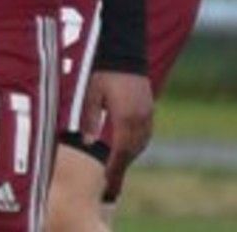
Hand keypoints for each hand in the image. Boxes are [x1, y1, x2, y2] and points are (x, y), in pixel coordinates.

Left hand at [82, 69, 153, 196]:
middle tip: (110, 182)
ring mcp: (147, 115)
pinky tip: (127, 150)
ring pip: (140, 144)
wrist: (125, 54)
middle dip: (121, 166)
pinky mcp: (149, 110)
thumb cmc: (103, 73)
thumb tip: (86, 142)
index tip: (106, 180)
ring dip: (128, 157)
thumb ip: (89, 118)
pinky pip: (144, 135)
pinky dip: (135, 146)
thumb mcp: (91, 94)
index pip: (120, 150)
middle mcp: (140, 119)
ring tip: (116, 169)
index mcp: (125, 116)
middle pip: (132, 151)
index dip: (113, 167)